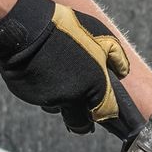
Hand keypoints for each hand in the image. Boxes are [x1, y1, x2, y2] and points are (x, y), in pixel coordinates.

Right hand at [0, 0, 134, 134]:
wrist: (29, 27)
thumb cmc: (68, 28)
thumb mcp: (102, 35)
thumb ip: (116, 57)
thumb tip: (122, 72)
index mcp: (95, 86)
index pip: (106, 113)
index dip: (104, 112)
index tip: (102, 109)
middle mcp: (74, 99)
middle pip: (80, 124)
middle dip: (81, 119)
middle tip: (80, 107)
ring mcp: (50, 100)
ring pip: (57, 109)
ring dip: (59, 100)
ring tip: (56, 75)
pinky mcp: (30, 97)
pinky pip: (39, 99)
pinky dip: (42, 89)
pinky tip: (40, 70)